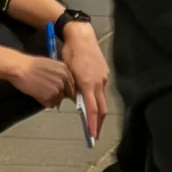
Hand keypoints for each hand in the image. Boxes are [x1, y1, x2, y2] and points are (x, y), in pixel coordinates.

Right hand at [0, 39, 74, 106]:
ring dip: (50, 99)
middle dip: (59, 95)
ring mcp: (58, 88)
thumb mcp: (50, 65)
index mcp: (65, 70)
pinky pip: (50, 104)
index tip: (62, 93)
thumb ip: (59, 74)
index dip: (66, 90)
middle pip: (66, 94)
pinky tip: (37, 95)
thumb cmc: (30, 65)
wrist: (20, 68)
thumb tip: (62, 85)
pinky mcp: (50, 96)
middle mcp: (64, 79)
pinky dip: (44, 102)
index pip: (72, 85)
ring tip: (40, 92)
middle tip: (47, 92)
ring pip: (58, 100)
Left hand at [59, 19, 109, 136]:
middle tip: (95, 134)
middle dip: (98, 122)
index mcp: (88, 83)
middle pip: (102, 108)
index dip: (92, 123)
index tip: (92, 134)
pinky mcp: (105, 73)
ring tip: (91, 118)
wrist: (82, 36)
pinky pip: (101, 88)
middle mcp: (98, 82)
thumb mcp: (66, 71)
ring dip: (97, 109)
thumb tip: (74, 99)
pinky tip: (90, 97)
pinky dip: (96, 96)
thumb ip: (71, 87)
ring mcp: (103, 77)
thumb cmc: (70, 53)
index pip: (92, 109)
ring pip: (102, 98)